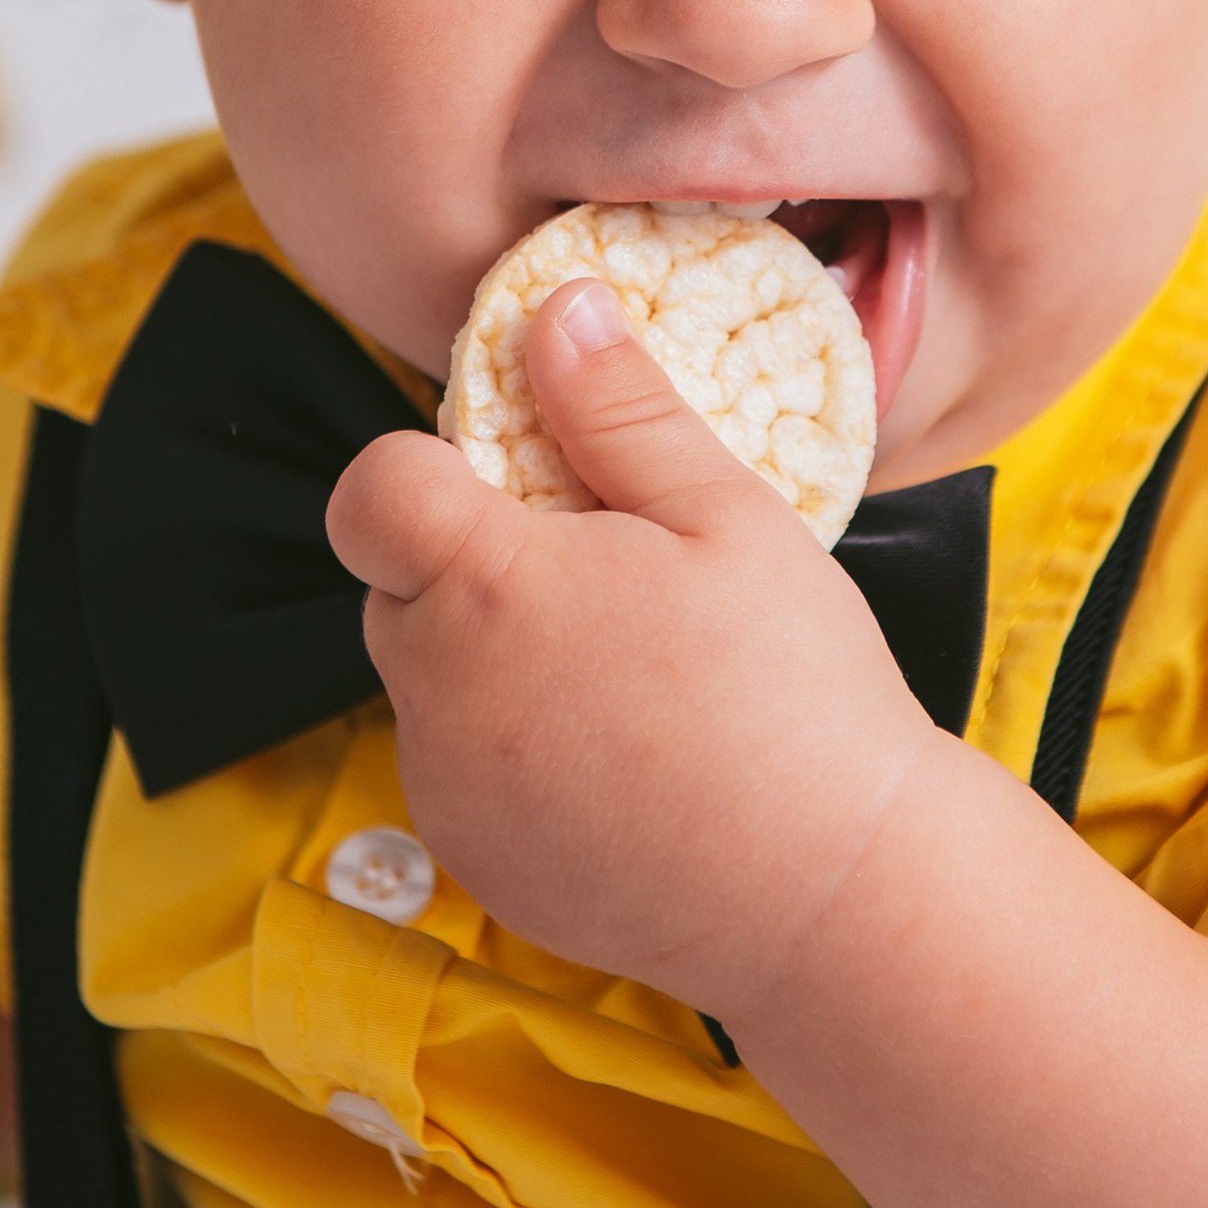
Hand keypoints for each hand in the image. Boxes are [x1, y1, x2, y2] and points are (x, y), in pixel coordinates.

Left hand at [327, 276, 931, 1014]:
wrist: (836, 896)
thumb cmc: (795, 690)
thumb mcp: (726, 517)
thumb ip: (619, 411)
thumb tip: (555, 310)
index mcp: (486, 589)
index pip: (371, 491)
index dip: (430, 467)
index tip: (524, 479)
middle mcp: (437, 696)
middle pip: (399, 585)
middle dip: (475, 561)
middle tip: (608, 576)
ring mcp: (449, 793)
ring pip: (431, 683)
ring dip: (494, 659)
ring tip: (631, 676)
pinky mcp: (478, 864)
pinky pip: (464, 772)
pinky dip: (517, 751)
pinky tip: (627, 759)